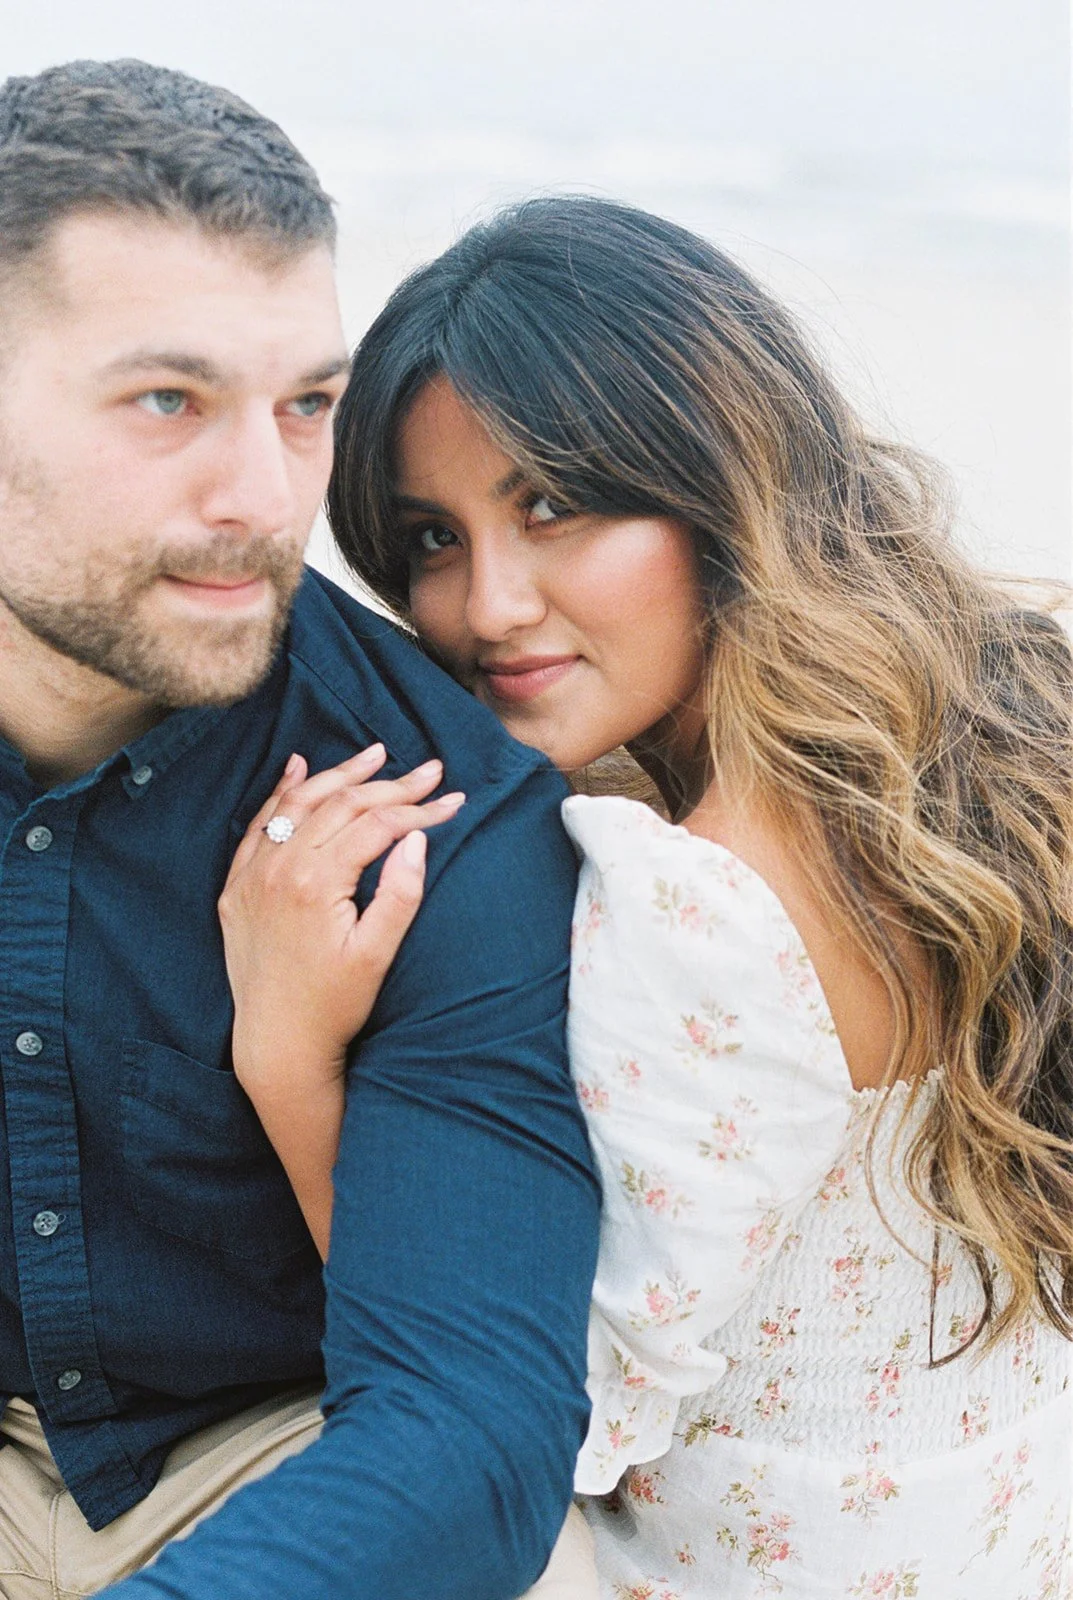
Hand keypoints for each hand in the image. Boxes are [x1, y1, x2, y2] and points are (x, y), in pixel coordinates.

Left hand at [219, 743, 464, 1096]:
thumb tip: (418, 839)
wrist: (277, 1042)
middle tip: (431, 770)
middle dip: (391, 785)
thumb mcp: (377, 955)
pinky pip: (258, 824)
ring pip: (298, 804)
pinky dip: (281, 792)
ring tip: (377, 755)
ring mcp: (252, 875)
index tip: (454, 801)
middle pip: (341, 805)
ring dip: (340, 775)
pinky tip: (299, 767)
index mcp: (315, 884)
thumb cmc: (335, 1004)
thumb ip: (400, 894)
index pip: (376, 826)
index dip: (419, 810)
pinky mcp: (237, 886)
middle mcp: (278, 869)